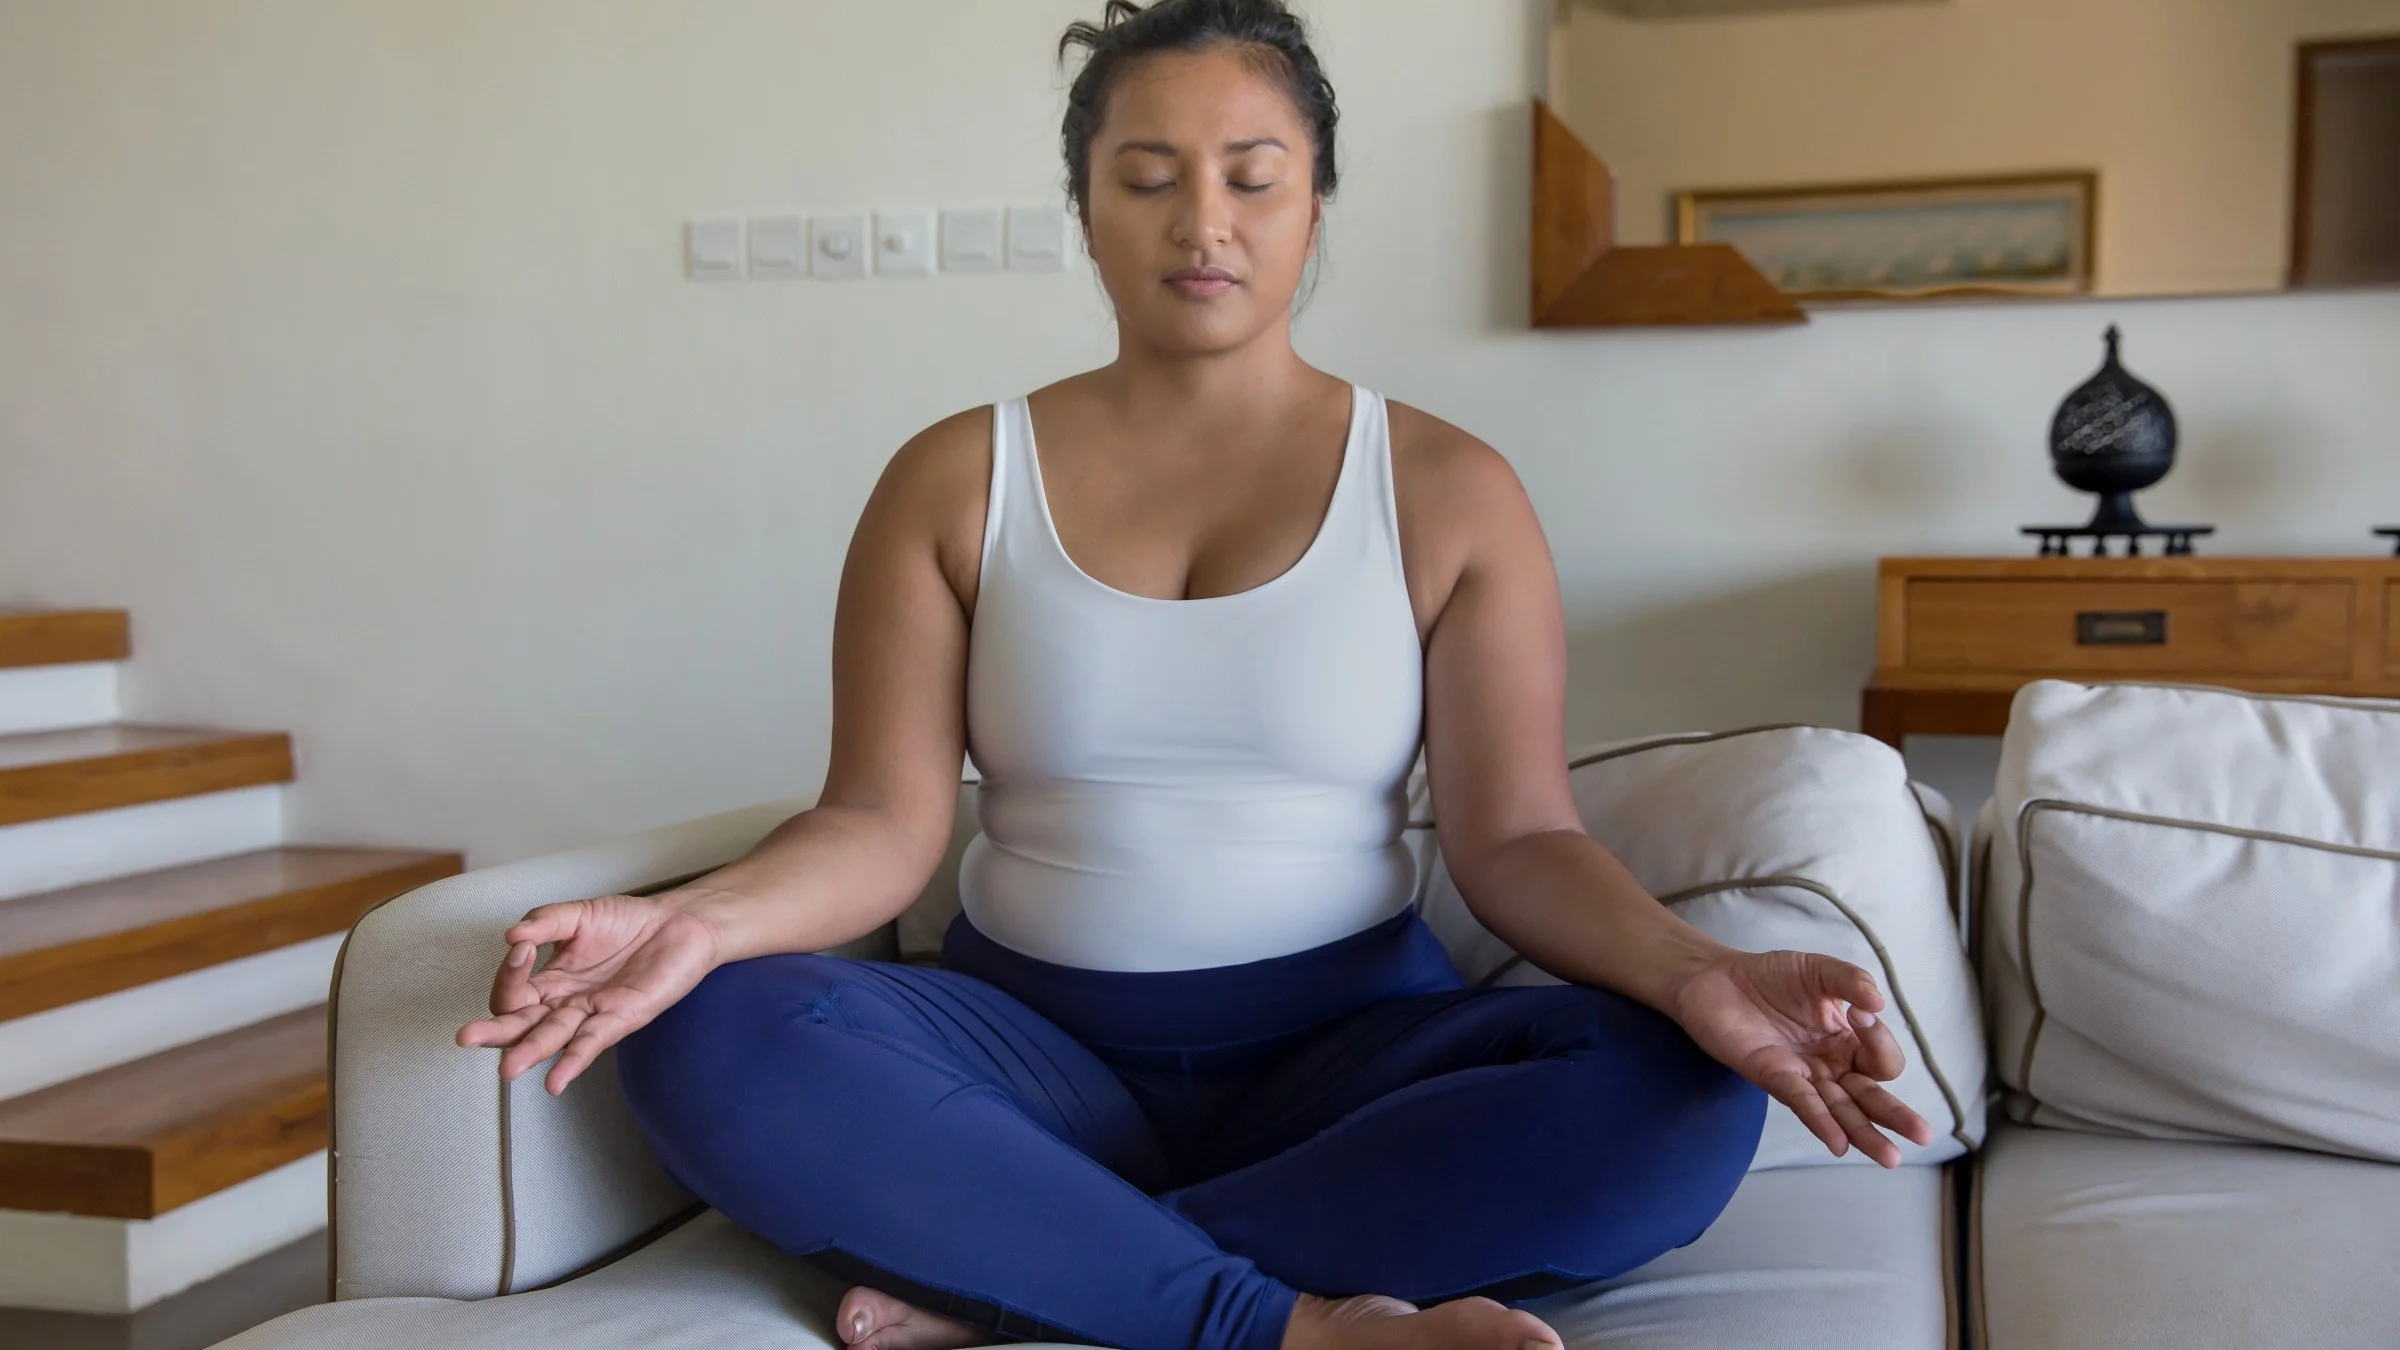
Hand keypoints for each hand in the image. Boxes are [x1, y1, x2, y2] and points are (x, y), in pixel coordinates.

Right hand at [455, 893, 723, 1095]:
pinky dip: (574, 1061)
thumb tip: (511, 934)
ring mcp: (592, 1014)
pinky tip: (556, 1080)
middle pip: (521, 1025)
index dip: (508, 974)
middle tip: (467, 1036)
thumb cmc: (628, 922)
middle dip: (494, 1033)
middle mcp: (565, 1003)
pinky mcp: (622, 1018)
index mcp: (550, 980)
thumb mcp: (580, 914)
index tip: (518, 948)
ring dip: (529, 1052)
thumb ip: (546, 922)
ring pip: (552, 1038)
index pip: (512, 992)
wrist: (679, 923)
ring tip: (508, 1068)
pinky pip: (593, 1044)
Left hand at [1668, 949, 1936, 1166]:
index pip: (1881, 1058)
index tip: (1861, 1012)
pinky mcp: (1773, 1078)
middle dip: (1897, 1116)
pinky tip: (1839, 1142)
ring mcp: (1804, 1075)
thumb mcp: (1818, 970)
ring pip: (1842, 1112)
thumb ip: (1851, 981)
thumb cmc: (1771, 975)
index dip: (1880, 1040)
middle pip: (1871, 1097)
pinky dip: (1821, 1122)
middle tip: (1923, 1135)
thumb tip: (1879, 1003)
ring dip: (1866, 1134)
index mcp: (1849, 1040)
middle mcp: (1831, 1064)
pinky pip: (1803, 1105)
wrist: (1717, 978)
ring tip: (1891, 1157)